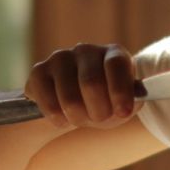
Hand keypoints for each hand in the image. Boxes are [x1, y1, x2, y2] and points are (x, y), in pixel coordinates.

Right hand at [23, 43, 139, 129]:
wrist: (73, 108)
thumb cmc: (105, 104)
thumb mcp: (122, 106)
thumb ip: (131, 103)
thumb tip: (127, 105)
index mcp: (113, 53)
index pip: (116, 64)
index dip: (119, 90)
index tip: (122, 113)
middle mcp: (86, 50)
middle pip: (91, 84)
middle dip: (98, 112)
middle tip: (98, 118)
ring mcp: (60, 58)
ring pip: (69, 99)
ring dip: (78, 118)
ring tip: (80, 118)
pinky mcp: (38, 72)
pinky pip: (49, 104)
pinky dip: (58, 119)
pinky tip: (62, 117)